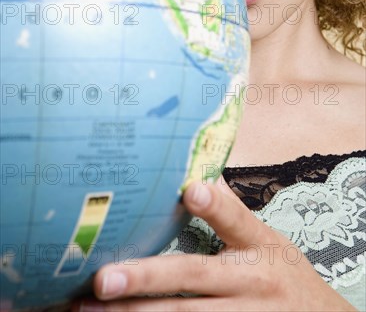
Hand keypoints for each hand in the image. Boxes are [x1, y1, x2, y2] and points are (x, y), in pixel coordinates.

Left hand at [74, 180, 355, 310]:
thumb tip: (198, 172)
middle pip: (197, 278)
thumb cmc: (285, 276)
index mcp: (260, 247)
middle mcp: (252, 283)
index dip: (216, 206)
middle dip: (148, 279)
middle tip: (103, 280)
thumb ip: (233, 213)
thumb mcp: (268, 240)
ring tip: (91, 310)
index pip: (238, 221)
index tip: (190, 190)